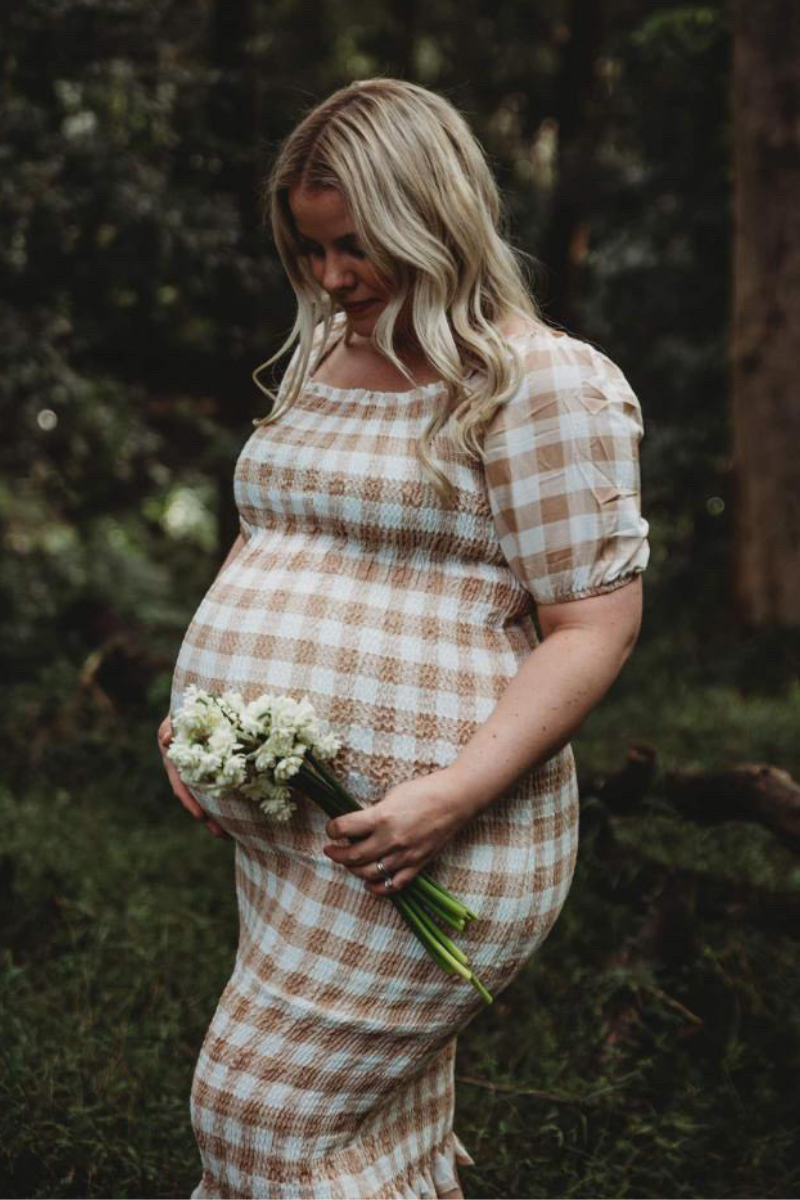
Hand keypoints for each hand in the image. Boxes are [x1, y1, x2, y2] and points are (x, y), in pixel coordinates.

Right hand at [157, 714, 230, 839]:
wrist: (196, 703)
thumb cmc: (187, 708)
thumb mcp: (177, 715)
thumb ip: (171, 726)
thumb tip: (165, 739)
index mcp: (174, 760)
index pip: (180, 785)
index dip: (190, 802)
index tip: (200, 817)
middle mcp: (184, 769)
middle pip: (194, 798)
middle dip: (206, 817)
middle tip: (220, 834)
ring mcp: (197, 769)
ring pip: (205, 796)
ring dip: (215, 814)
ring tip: (229, 833)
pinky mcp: (211, 767)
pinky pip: (216, 785)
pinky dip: (224, 798)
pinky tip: (237, 811)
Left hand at [322, 769, 467, 893]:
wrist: (455, 800)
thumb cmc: (424, 791)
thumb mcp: (392, 795)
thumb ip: (373, 813)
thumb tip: (356, 826)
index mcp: (381, 818)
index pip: (344, 829)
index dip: (332, 829)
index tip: (331, 829)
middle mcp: (390, 840)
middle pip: (352, 856)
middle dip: (335, 854)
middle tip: (330, 849)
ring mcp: (404, 856)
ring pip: (368, 873)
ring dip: (352, 869)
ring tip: (348, 862)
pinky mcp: (417, 865)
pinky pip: (393, 885)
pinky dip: (377, 887)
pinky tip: (368, 882)